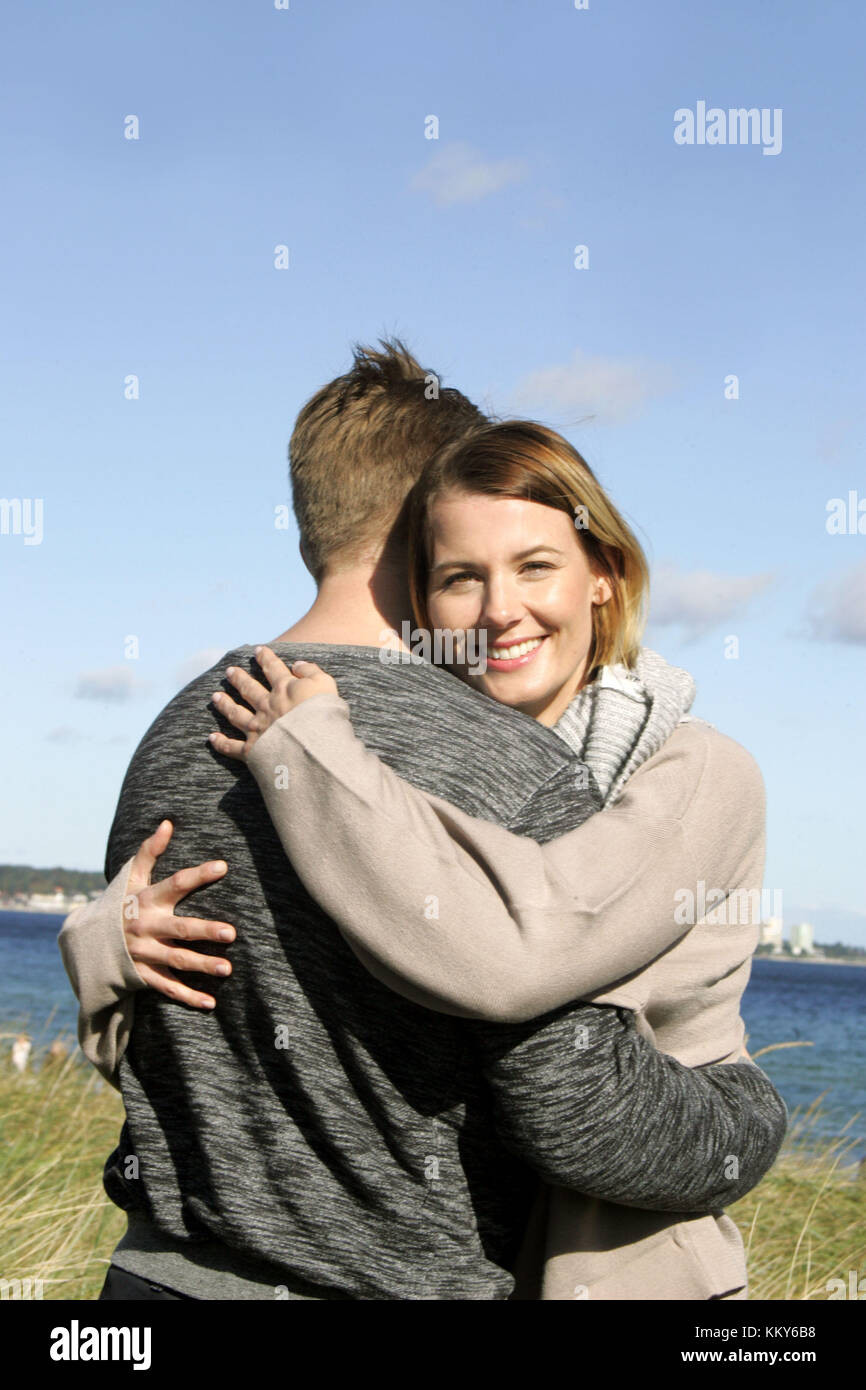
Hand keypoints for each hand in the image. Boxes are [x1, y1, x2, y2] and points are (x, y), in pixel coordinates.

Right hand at [123, 820, 235, 1008]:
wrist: (87, 943)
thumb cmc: (120, 905)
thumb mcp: (131, 879)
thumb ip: (149, 852)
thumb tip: (167, 823)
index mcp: (146, 901)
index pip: (174, 884)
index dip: (198, 875)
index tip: (223, 866)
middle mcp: (146, 928)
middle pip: (180, 929)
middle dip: (205, 931)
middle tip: (231, 933)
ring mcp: (144, 954)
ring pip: (176, 960)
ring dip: (201, 965)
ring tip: (227, 968)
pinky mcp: (143, 975)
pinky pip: (167, 987)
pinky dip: (187, 996)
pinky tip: (210, 1002)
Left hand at [208, 645, 338, 761]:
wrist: (313, 746)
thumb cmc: (323, 715)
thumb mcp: (325, 685)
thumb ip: (311, 671)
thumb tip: (297, 664)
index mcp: (285, 690)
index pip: (273, 669)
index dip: (266, 658)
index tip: (258, 650)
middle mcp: (267, 706)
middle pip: (249, 689)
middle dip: (239, 678)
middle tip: (229, 671)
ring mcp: (257, 728)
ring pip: (236, 714)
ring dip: (225, 704)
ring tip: (216, 696)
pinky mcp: (252, 750)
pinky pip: (232, 746)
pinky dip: (221, 743)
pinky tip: (212, 738)